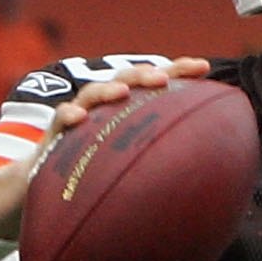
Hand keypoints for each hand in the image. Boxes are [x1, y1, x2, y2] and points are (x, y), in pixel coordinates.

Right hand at [0, 58, 213, 239]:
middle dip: (146, 74)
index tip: (205, 67)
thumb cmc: (98, 180)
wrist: (46, 193)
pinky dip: (68, 116)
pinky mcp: (54, 135)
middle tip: (165, 78)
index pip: (155, 85)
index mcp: (128, 112)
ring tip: (123, 93)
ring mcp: (78, 118)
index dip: (178, 71)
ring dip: (108, 90)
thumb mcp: (134, 172)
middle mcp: (104, 109)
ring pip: (92, 94)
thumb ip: (163, 168)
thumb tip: (215, 186)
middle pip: (126, 81)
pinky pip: (59, 121)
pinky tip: (78, 119)